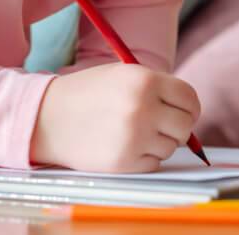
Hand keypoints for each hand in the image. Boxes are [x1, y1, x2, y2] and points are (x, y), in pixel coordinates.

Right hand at [30, 63, 200, 172]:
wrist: (48, 117)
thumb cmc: (88, 94)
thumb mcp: (122, 75)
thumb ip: (156, 88)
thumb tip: (190, 113)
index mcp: (144, 81)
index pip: (189, 98)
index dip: (189, 106)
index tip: (184, 111)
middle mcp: (142, 108)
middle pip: (185, 126)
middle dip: (178, 126)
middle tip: (162, 124)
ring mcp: (134, 137)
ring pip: (170, 146)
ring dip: (158, 142)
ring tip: (133, 132)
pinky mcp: (125, 162)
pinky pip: (153, 163)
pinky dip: (145, 157)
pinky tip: (124, 144)